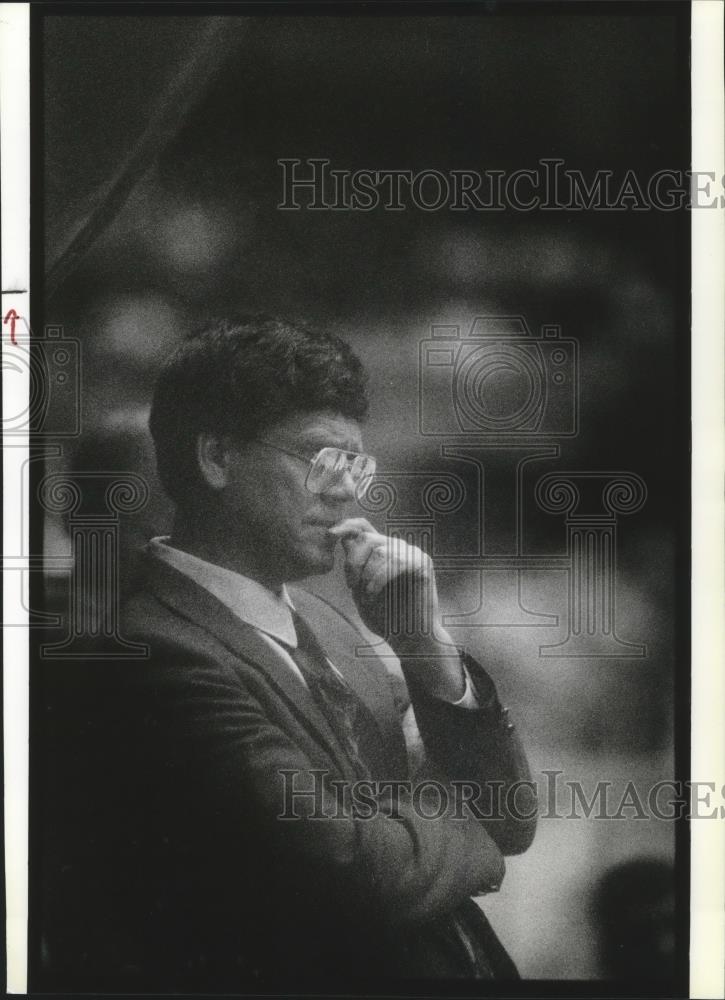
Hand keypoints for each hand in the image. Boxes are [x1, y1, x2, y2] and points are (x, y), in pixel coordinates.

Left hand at [328, 517, 459, 654]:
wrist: (408, 639)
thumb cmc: (384, 617)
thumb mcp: (360, 589)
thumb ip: (353, 564)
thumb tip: (338, 534)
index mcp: (381, 551)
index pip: (362, 526)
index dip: (345, 525)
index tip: (329, 534)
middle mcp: (397, 547)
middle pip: (367, 538)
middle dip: (353, 562)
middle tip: (352, 586)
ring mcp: (411, 553)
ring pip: (380, 550)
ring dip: (367, 575)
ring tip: (367, 596)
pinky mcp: (422, 563)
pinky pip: (396, 561)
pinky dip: (379, 578)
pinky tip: (374, 594)